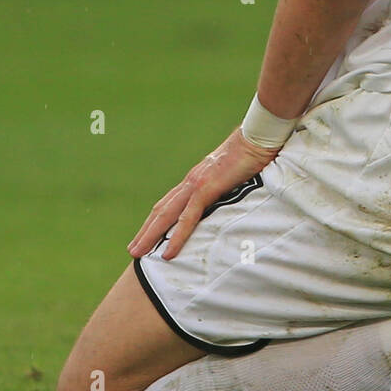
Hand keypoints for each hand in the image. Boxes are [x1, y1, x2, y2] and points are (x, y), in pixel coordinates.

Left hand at [127, 128, 279, 261]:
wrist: (257, 136)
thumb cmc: (253, 151)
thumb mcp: (237, 173)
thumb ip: (230, 184)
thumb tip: (234, 194)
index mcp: (197, 178)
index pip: (171, 202)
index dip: (157, 219)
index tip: (148, 233)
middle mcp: (191, 181)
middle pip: (162, 210)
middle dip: (146, 231)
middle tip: (133, 250)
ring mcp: (196, 184)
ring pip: (167, 215)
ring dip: (151, 235)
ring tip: (138, 253)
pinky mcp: (206, 188)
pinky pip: (188, 218)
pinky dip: (176, 237)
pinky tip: (168, 253)